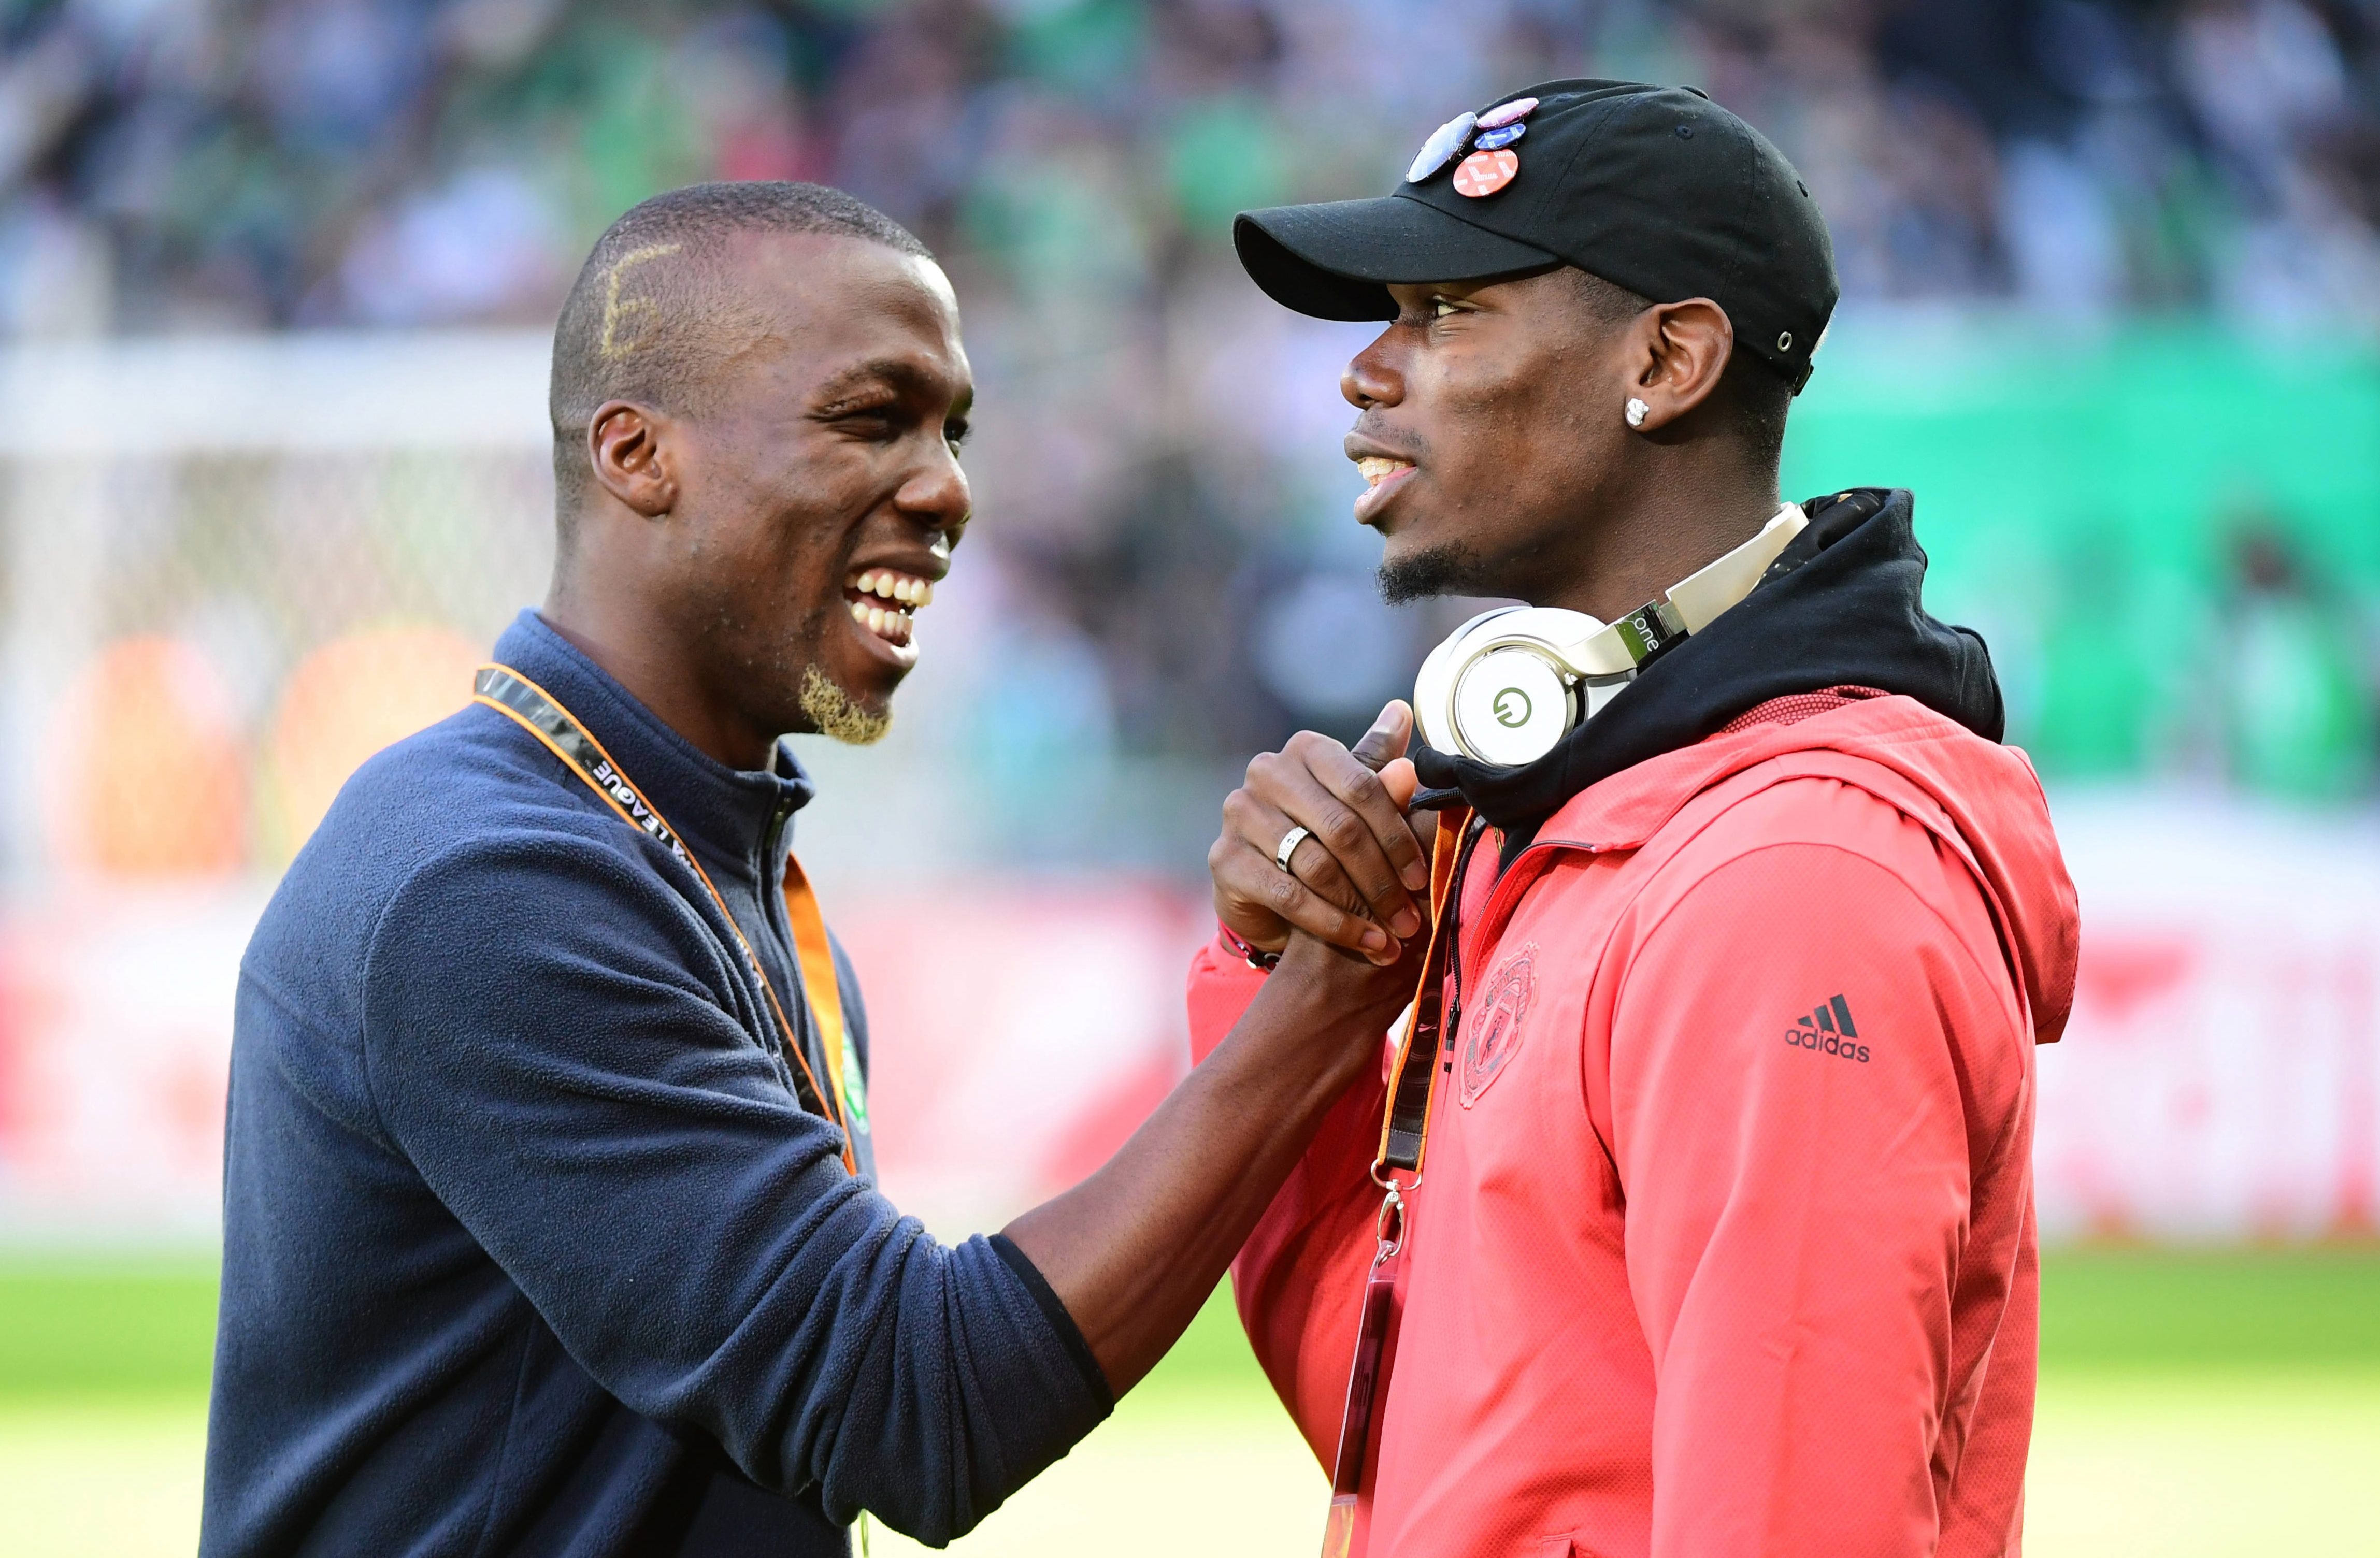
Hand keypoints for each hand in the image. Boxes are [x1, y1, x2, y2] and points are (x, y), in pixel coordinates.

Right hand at [1209, 700, 1437, 966]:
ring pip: (1317, 865)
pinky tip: (1365, 943)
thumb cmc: (1320, 837)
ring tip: (1394, 936)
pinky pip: (1290, 895)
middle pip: (1342, 828)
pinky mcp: (1225, 859)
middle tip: (1413, 917)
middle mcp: (1267, 771)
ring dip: (1363, 908)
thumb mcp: (1354, 806)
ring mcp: (1240, 813)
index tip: (1423, 876)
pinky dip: (1334, 924)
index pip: (1364, 787)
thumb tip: (1401, 713)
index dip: (1398, 836)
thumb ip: (1377, 772)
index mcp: (1306, 748)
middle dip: (1384, 880)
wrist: (1264, 890)